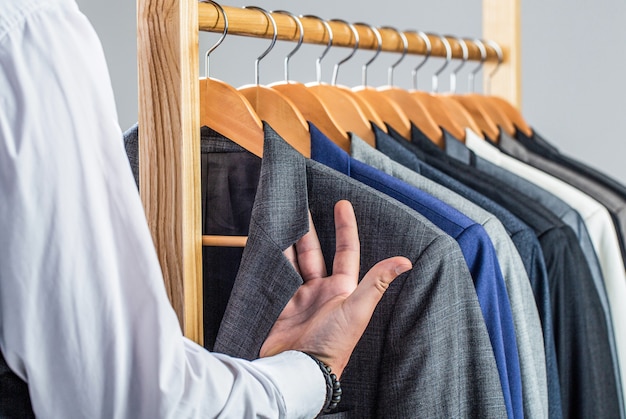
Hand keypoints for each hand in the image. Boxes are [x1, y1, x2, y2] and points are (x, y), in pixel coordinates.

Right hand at [260, 200, 411, 377]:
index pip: (346, 251)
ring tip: (281, 220)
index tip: (342, 204)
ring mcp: (300, 297)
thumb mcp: (357, 309)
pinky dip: (273, 261)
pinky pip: (277, 276)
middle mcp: (321, 290)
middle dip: (309, 229)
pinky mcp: (281, 304)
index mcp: (342, 289)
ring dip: (288, 242)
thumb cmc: (332, 343)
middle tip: (301, 205)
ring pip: (294, 261)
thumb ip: (376, 282)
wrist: (299, 369)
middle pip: (314, 252)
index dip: (345, 227)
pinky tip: (268, 246)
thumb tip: (406, 261)